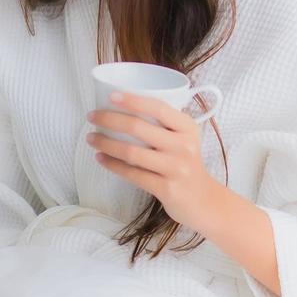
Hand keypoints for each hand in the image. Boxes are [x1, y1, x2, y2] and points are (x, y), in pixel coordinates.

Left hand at [85, 91, 223, 230]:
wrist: (205, 201)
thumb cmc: (186, 164)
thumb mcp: (184, 139)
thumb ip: (163, 125)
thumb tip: (123, 108)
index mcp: (188, 128)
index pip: (158, 107)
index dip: (133, 100)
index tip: (111, 95)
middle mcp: (183, 146)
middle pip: (139, 128)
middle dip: (109, 119)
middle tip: (91, 116)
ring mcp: (175, 168)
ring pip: (131, 152)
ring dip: (106, 143)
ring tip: (91, 138)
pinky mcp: (166, 189)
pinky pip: (132, 174)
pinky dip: (112, 165)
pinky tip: (100, 158)